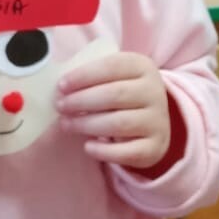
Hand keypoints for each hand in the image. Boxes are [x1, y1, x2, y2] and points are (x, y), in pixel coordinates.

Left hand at [58, 51, 170, 170]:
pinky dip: (104, 151)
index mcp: (143, 67)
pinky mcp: (155, 147)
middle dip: (82, 101)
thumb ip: (92, 79)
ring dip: (87, 124)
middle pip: (115, 94)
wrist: (152, 124)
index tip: (61, 86)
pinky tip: (87, 146)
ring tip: (67, 124)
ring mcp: (158, 121)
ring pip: (119, 123)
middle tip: (60, 106)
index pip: (113, 66)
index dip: (84, 75)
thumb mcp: (114, 79)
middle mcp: (155, 92)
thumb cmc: (122, 97)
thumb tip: (61, 89)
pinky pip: (128, 152)